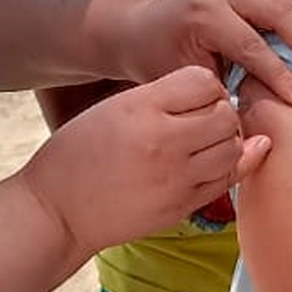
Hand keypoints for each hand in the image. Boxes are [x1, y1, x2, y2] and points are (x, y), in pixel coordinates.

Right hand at [21, 67, 267, 255]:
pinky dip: (229, 166)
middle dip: (221, 111)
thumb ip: (161, 96)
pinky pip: (227, 180)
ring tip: (206, 142)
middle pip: (226, 115)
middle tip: (203, 119)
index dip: (205, 85)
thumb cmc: (78, 154)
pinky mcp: (181, 206)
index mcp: (142, 108)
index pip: (204, 81)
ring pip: (233, 148)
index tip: (194, 96)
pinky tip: (216, 160)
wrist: (57, 211)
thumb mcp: (112, 108)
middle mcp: (163, 141)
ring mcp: (176, 178)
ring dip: (227, 140)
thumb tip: (210, 90)